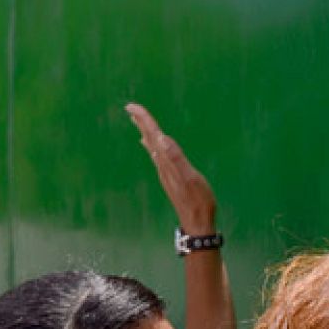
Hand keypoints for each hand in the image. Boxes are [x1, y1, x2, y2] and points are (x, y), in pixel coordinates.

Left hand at [127, 103, 216, 235]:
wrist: (197, 222)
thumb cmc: (198, 200)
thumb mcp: (190, 178)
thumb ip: (176, 158)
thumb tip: (162, 139)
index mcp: (167, 161)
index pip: (154, 135)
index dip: (144, 120)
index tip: (132, 106)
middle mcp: (163, 165)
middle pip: (150, 139)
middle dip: (141, 123)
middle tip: (130, 108)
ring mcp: (166, 172)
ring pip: (152, 148)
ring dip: (146, 134)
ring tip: (139, 124)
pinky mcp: (170, 177)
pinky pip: (158, 156)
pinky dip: (153, 147)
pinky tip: (153, 148)